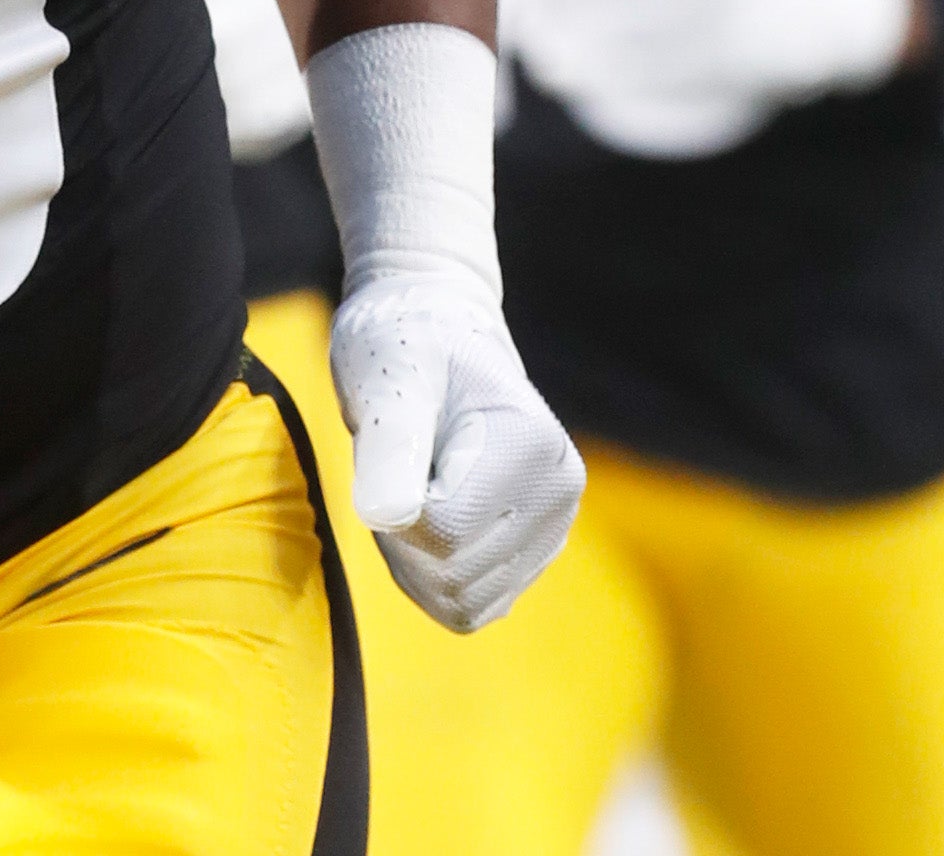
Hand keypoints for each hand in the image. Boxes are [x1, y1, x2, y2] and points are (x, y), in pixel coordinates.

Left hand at [329, 269, 585, 632]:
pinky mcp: (531, 555)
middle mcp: (559, 493)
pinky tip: (424, 516)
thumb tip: (384, 517)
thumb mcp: (385, 382)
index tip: (392, 446)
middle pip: (453, 574)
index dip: (393, 503)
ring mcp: (551, 529)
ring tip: (412, 483)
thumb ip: (388, 446)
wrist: (432, 336)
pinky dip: (428, 576)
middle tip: (394, 464)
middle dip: (400, 533)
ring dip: (411, 557)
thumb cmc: (403, 348)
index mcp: (534, 447)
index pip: (446, 533)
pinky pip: (470, 606)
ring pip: (459, 601)